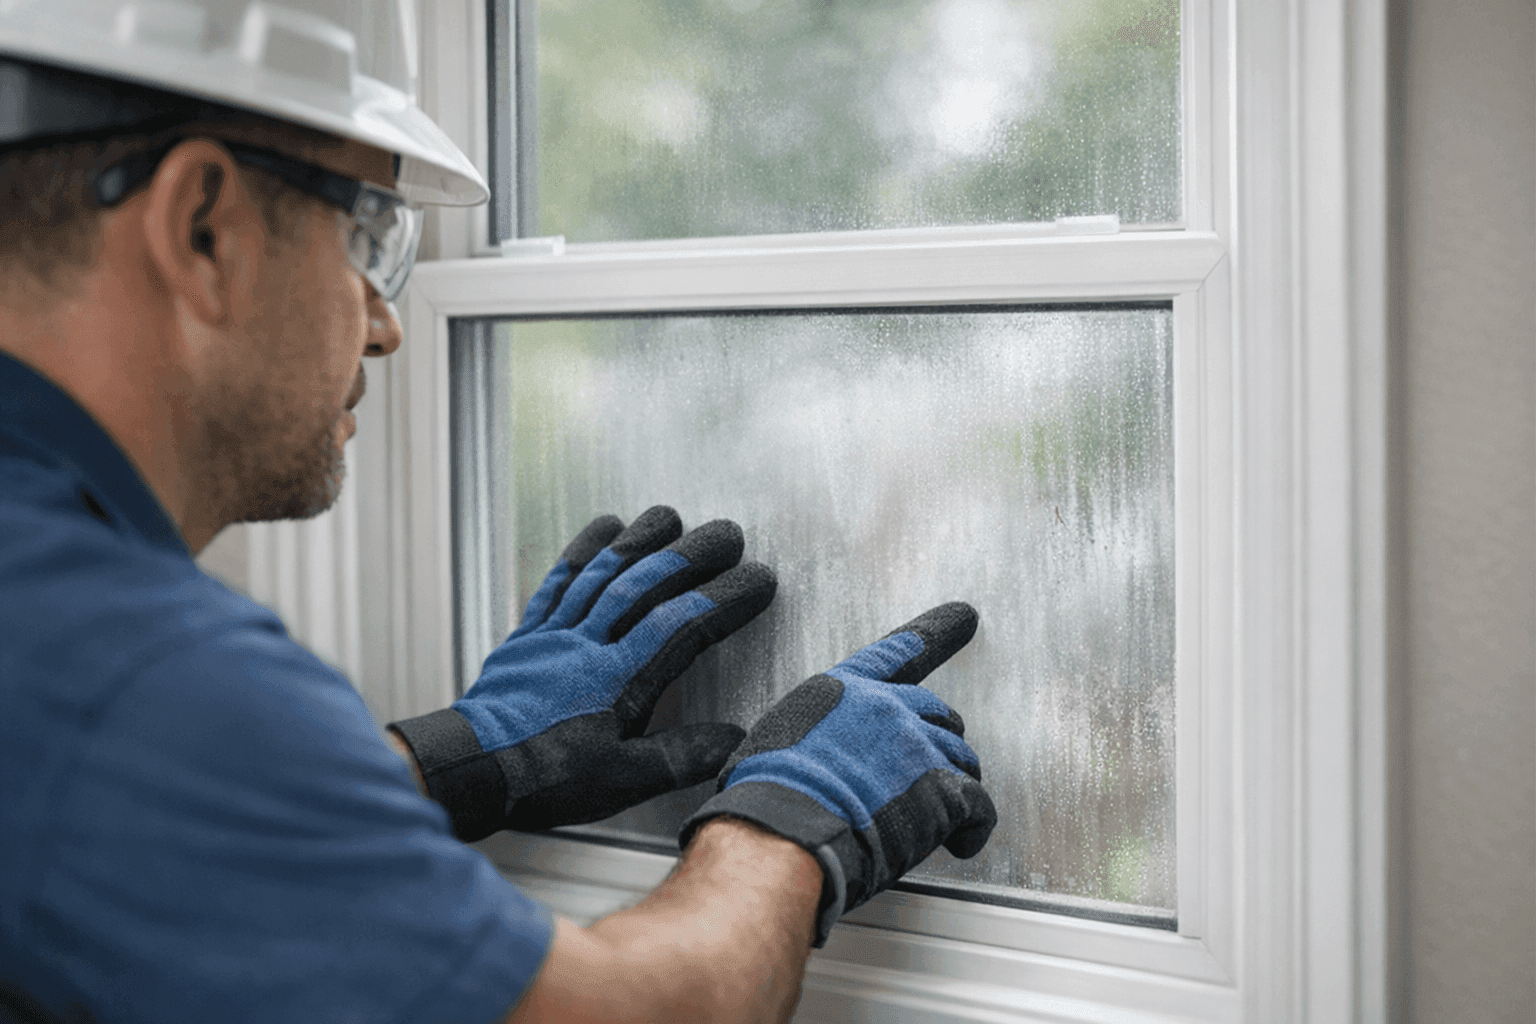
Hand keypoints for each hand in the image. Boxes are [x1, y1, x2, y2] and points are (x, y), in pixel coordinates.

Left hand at [391, 506, 776, 840]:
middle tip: (728, 533)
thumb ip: (680, 755)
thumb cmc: (546, 780)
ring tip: (671, 516)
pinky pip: (558, 581)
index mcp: (619, 680)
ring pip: (604, 573)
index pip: (682, 625)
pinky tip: (603, 528)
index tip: (759, 579)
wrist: (471, 771)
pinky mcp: (529, 634)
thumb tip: (736, 738)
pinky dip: (583, 550)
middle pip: (646, 585)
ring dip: (641, 540)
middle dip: (692, 555)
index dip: (724, 598)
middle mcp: (589, 645)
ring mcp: (556, 634)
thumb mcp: (621, 781)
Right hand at [678, 603, 996, 946]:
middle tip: (936, 764)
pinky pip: (977, 806)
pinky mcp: (941, 791)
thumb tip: (789, 756)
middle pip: (936, 713)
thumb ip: (806, 736)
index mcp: (843, 692)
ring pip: (960, 758)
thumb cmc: (767, 794)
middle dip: (940, 737)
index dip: (933, 633)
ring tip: (946, 812)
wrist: (786, 825)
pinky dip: (973, 827)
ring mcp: (917, 746)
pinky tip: (962, 843)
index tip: (963, 616)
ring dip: (956, 783)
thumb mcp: (773, 741)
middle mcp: (886, 708)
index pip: (895, 654)